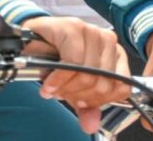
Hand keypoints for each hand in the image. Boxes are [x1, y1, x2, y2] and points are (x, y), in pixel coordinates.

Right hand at [20, 16, 130, 133]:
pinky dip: (57, 78)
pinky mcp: (73, 27)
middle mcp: (107, 40)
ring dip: (66, 88)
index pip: (120, 88)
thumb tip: (91, 125)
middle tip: (61, 95)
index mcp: (115, 54)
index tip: (81, 103)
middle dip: (78, 96)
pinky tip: (48, 82)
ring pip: (89, 74)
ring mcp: (91, 31)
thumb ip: (86, 106)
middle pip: (103, 84)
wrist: (31, 38)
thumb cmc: (56, 58)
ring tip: (53, 88)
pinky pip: (72, 63)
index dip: (99, 101)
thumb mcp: (74, 87)